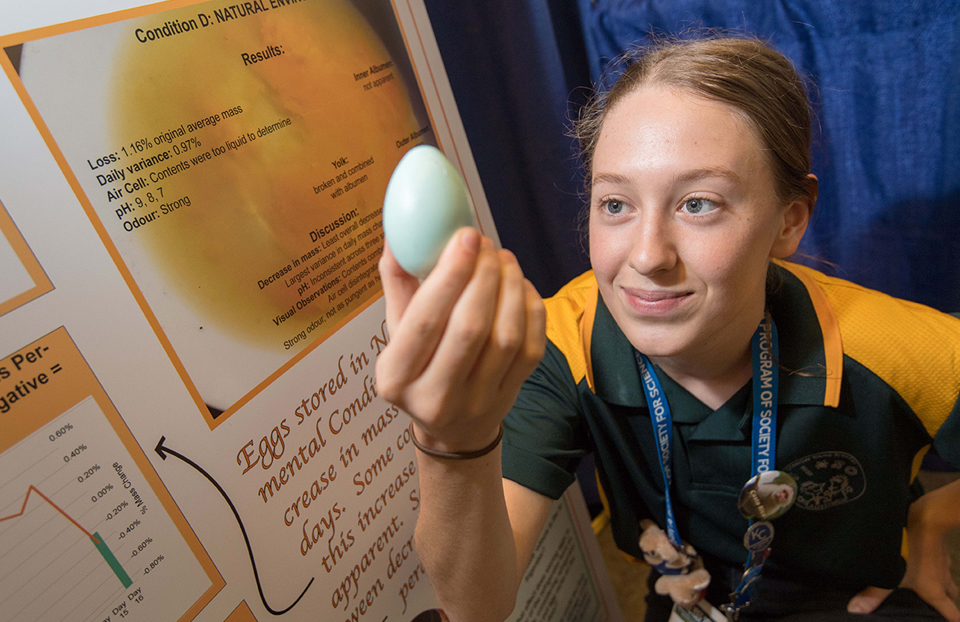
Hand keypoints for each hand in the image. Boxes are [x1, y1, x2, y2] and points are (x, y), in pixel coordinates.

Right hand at [375, 228, 545, 452]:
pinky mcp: (510, 397)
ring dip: (509, 287)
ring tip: (503, 259)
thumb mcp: (396, 329)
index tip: (464, 237)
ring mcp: (476, 402)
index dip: (449, 276)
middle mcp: (434, 396)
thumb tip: (396, 232)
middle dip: (483, 276)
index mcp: (395, 377)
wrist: (452, 427)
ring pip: (505, 337)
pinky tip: (519, 285)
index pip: (425, 321)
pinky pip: (530, 347)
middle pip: (469, 328)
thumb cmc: (419, 364)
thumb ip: (397, 281)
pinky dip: (530, 308)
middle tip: (486, 244)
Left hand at [847, 488, 959, 620]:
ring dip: (942, 581)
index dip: (952, 621)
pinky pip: (942, 559)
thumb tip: (854, 611)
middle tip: (935, 604)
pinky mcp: (941, 546)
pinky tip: (923, 558)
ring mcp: (945, 561)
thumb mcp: (889, 574)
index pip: (953, 615)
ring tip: (928, 582)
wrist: (925, 519)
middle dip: (947, 601)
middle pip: (953, 595)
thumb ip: (872, 594)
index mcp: (935, 591)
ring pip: (948, 577)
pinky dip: (936, 563)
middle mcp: (944, 578)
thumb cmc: (908, 551)